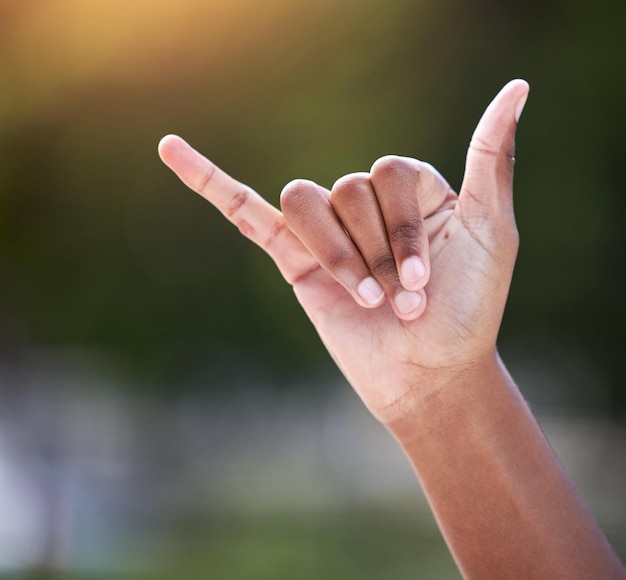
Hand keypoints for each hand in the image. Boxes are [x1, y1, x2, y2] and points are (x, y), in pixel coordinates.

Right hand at [158, 79, 529, 423]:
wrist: (432, 374)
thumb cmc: (469, 310)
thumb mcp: (494, 231)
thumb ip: (492, 159)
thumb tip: (518, 85)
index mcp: (412, 190)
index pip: (389, 171)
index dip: (406, 224)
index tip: (427, 279)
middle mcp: (368, 206)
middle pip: (348, 188)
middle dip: (377, 250)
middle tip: (403, 300)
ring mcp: (329, 232)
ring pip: (306, 200)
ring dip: (339, 253)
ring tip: (367, 298)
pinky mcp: (294, 261)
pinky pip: (245, 213)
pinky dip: (209, 180)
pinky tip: (172, 149)